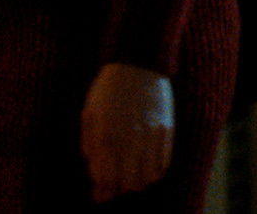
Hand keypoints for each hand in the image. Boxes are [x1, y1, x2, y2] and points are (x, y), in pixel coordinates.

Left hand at [79, 62, 173, 202]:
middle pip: (127, 183)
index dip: (102, 189)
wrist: (136, 64)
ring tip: (130, 176)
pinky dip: (155, 173)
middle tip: (114, 186)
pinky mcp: (167, 131)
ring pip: (147, 179)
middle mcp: (129, 138)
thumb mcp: (89, 113)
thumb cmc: (107, 90)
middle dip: (118, 188)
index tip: (99, 192)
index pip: (105, 177)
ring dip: (137, 182)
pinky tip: (146, 169)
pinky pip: (164, 165)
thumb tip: (92, 168)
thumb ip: (89, 143)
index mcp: (105, 134)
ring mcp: (150, 136)